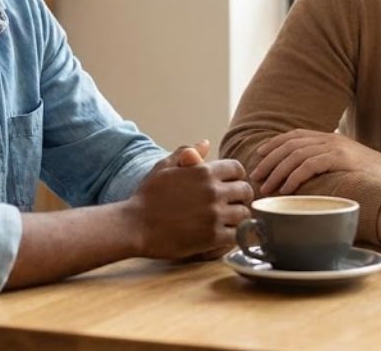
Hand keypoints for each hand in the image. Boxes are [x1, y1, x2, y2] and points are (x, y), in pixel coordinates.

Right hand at [128, 142, 253, 259]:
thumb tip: (205, 143)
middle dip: (241, 197)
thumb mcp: (164, 167)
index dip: (236, 176)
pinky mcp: (213, 237)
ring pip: (244, 214)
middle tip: (232, 205)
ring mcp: (215, 215)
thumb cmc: (147, 196)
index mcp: (204, 171)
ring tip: (228, 221)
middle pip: (246, 191)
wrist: (135, 225)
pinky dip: (234, 235)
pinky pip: (237, 235)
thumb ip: (186, 153)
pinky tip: (223, 235)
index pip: (237, 168)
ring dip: (238, 217)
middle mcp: (214, 191)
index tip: (230, 186)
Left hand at [250, 129, 380, 194]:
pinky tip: (286, 188)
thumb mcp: (342, 163)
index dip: (273, 144)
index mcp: (326, 137)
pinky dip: (294, 176)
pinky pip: (309, 165)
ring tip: (267, 186)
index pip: (293, 135)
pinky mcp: (340, 159)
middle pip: (289, 144)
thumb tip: (299, 177)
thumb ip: (323, 163)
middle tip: (256, 177)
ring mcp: (334, 147)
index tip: (258, 157)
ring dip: (277, 171)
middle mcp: (328, 138)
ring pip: (295, 154)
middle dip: (269, 160)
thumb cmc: (367, 174)